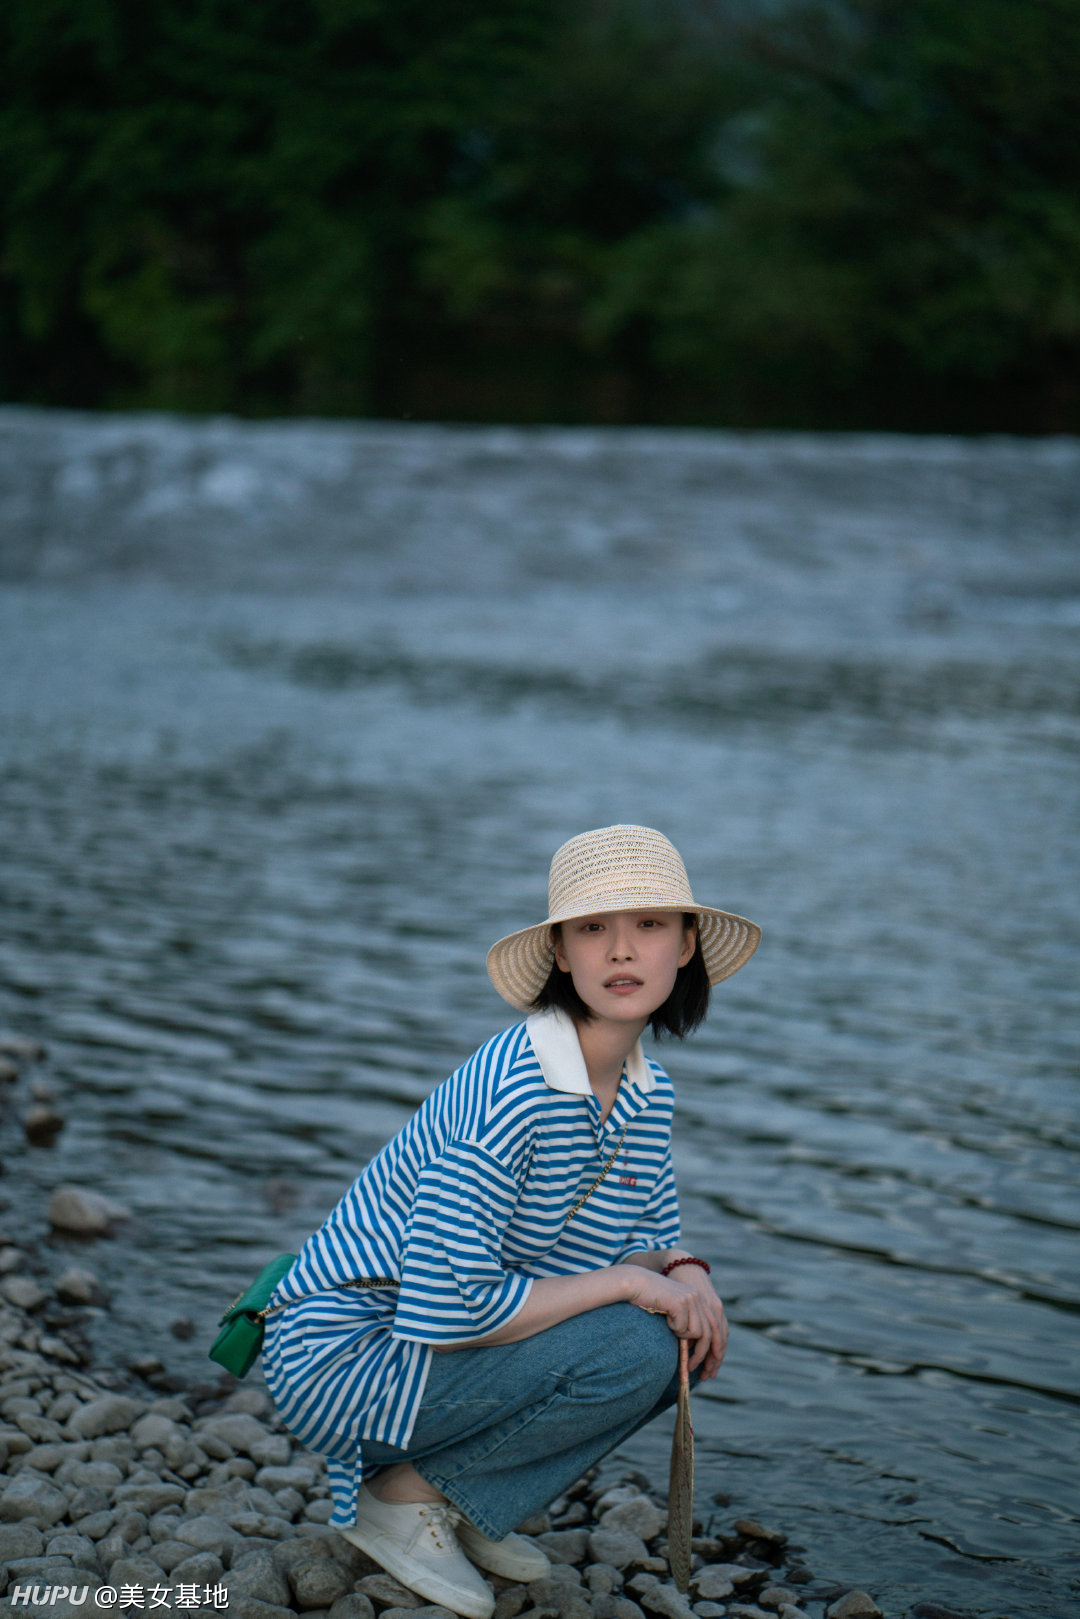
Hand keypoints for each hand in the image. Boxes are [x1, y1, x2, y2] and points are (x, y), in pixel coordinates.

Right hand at [618, 1265, 728, 1379]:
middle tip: (694, 1370)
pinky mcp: (681, 1302)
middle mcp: (699, 1298)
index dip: (717, 1349)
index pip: (717, 1328)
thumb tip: (696, 1348)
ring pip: (698, 1332)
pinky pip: (683, 1328)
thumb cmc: (651, 1300)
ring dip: (684, 1339)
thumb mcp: (675, 1312)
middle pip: (711, 1333)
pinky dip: (674, 1329)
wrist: (636, 1284)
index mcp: (701, 1300)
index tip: (712, 1368)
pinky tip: (666, 1319)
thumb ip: (688, 1323)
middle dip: (704, 1355)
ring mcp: (691, 1298)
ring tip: (673, 1332)